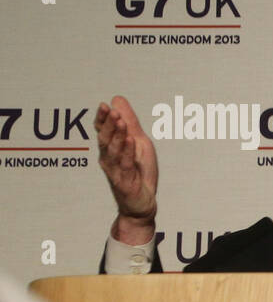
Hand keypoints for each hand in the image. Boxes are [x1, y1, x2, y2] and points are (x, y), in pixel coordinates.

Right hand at [95, 96, 157, 243]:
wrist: (143, 201)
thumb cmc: (139, 171)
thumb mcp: (138, 142)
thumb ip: (129, 122)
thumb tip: (117, 99)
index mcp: (111, 148)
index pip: (102, 130)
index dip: (102, 119)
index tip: (104, 106)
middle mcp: (109, 158)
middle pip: (105, 139)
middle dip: (108, 125)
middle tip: (112, 111)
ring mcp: (116, 170)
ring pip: (113, 151)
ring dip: (116, 136)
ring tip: (120, 122)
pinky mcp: (125, 181)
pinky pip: (125, 165)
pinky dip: (127, 152)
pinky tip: (130, 141)